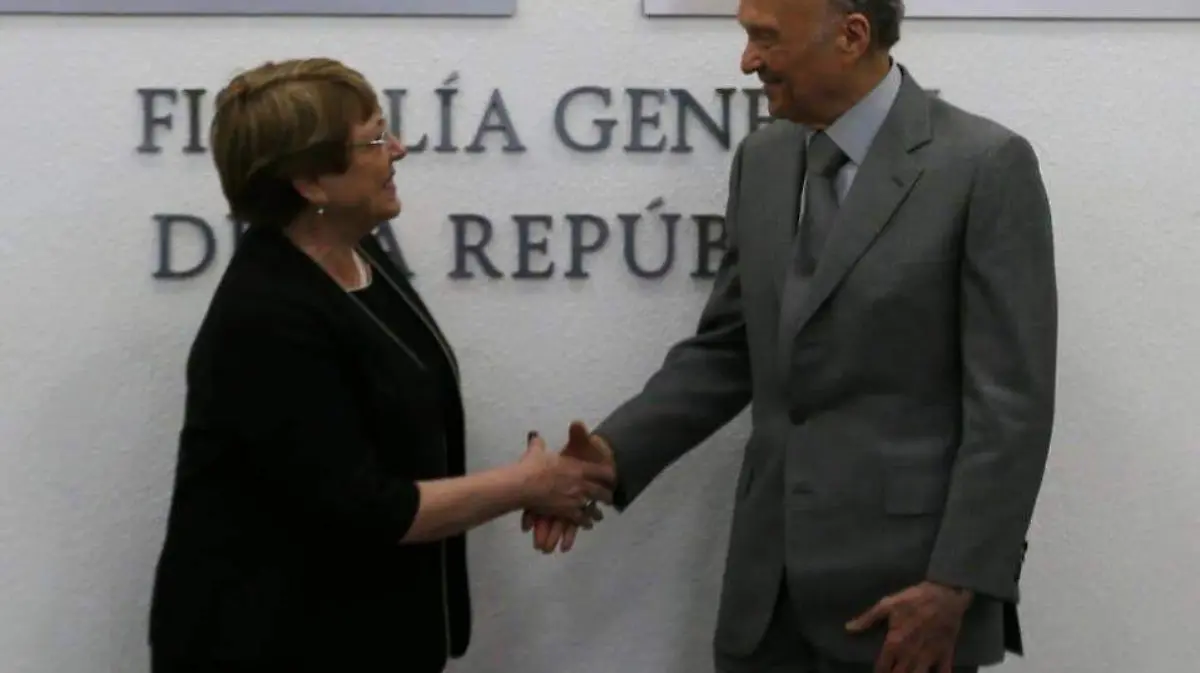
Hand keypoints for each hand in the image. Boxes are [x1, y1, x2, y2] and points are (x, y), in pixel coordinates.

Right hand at [521, 421, 613, 552]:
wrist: (524, 485)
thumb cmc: (533, 466)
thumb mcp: (537, 450)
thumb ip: (539, 444)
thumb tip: (536, 437)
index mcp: (580, 468)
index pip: (604, 472)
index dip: (610, 475)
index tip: (612, 478)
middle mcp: (582, 484)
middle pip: (603, 492)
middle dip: (607, 496)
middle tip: (608, 498)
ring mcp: (577, 500)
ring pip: (595, 508)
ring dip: (597, 512)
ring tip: (599, 514)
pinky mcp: (568, 513)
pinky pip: (582, 519)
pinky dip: (586, 522)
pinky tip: (587, 524)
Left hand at [845, 581, 972, 672]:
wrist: (945, 595)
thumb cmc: (915, 599)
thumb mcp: (887, 605)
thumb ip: (868, 619)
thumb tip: (848, 629)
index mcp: (895, 644)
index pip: (882, 667)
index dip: (879, 672)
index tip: (878, 672)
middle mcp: (910, 655)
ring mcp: (929, 657)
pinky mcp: (945, 655)